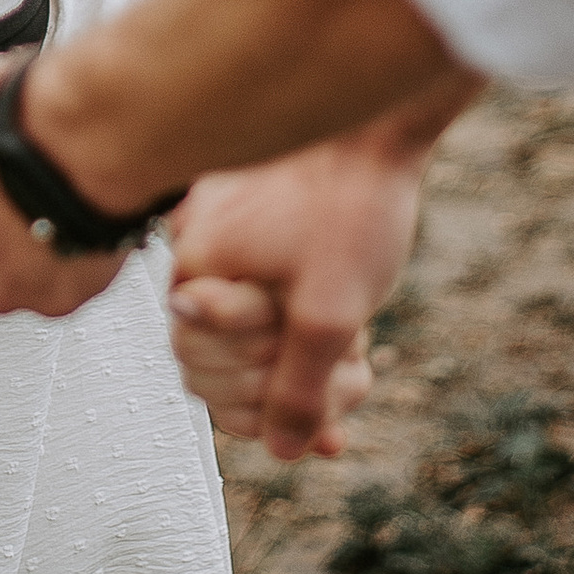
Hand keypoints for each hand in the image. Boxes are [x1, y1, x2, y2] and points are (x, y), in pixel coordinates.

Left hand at [0, 54, 127, 317]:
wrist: (90, 143)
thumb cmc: (29, 118)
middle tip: (13, 191)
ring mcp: (0, 288)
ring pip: (6, 275)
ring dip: (24, 249)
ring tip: (52, 204)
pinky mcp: (50, 302)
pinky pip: (52, 286)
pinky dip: (64, 262)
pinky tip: (76, 223)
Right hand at [167, 133, 431, 461]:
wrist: (378, 122)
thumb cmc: (349, 207)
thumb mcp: (330, 316)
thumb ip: (296, 391)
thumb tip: (281, 450)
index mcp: (195, 278)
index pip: (206, 385)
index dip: (266, 405)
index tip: (323, 388)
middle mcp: (194, 260)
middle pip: (220, 367)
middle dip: (290, 383)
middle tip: (353, 372)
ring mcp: (220, 243)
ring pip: (247, 338)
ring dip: (302, 361)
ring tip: (359, 355)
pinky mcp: (249, 230)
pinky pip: (263, 301)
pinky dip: (305, 331)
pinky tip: (352, 354)